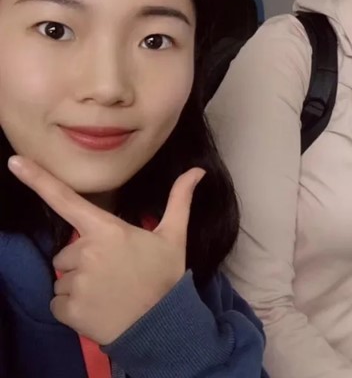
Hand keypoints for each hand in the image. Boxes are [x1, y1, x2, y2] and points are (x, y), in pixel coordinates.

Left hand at [8, 155, 204, 344]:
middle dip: (84, 262)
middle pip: (68, 252)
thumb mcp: (174, 236)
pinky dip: (73, 307)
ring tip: (108, 292)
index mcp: (107, 230)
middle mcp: (86, 252)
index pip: (66, 200)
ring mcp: (75, 281)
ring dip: (79, 285)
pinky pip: (58, 302)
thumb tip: (198, 170)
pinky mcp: (67, 309)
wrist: (161, 325)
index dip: (38, 179)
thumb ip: (179, 200)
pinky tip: (97, 308)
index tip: (14, 162)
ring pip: (63, 277)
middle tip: (115, 273)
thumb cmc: (165, 276)